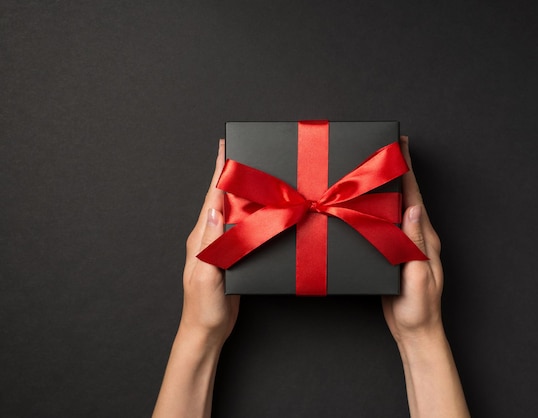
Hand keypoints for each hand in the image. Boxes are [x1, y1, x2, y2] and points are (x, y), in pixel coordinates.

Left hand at [181, 138, 238, 344]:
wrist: (207, 331)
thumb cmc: (203, 307)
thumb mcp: (205, 275)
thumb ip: (210, 243)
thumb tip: (214, 208)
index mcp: (200, 238)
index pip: (211, 198)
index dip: (218, 173)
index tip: (224, 149)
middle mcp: (208, 238)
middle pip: (220, 199)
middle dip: (229, 175)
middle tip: (242, 153)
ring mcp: (219, 247)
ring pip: (232, 212)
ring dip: (240, 192)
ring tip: (252, 175)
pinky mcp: (231, 257)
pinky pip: (241, 228)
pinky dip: (249, 214)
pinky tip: (258, 211)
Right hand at [382, 136, 469, 417]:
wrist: (415, 331)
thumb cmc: (418, 309)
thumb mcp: (418, 277)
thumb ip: (416, 245)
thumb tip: (413, 209)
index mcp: (425, 238)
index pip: (414, 197)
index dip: (408, 171)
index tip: (401, 146)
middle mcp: (418, 237)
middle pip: (407, 196)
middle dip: (400, 170)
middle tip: (388, 147)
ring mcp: (407, 245)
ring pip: (397, 208)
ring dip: (390, 185)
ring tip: (378, 167)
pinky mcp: (395, 254)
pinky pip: (387, 224)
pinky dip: (380, 207)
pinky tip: (370, 203)